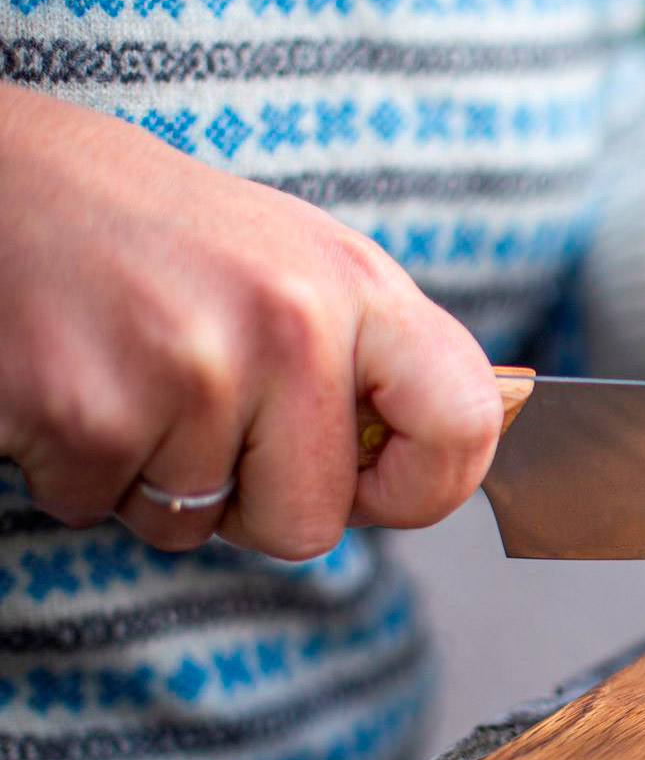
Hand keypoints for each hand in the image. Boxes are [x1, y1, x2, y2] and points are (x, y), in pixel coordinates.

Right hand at [0, 86, 501, 558]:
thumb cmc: (159, 234)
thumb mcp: (298, 266)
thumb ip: (371, 363)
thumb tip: (436, 472)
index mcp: (358, 287)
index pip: (466, 423)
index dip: (428, 486)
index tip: (375, 484)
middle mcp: (289, 324)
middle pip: (309, 524)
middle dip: (249, 502)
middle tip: (199, 414)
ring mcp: (188, 368)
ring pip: (193, 525)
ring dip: (148, 476)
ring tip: (125, 369)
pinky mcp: (82, 409)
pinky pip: (97, 507)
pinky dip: (72, 467)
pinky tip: (64, 375)